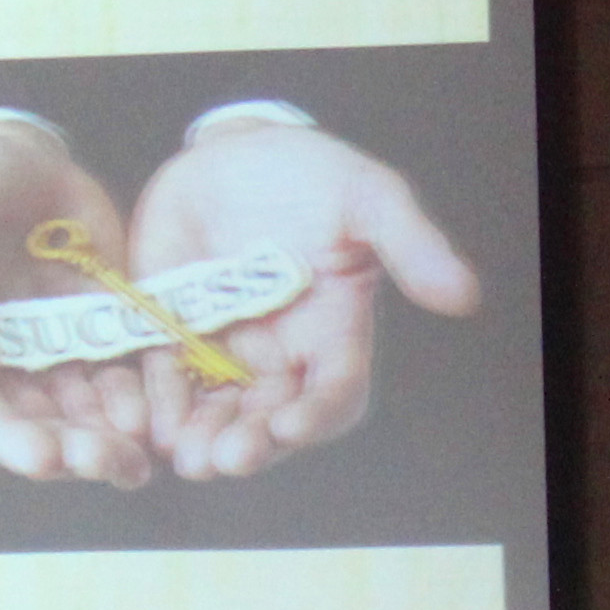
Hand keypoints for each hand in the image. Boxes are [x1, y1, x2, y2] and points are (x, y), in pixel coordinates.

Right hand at [0, 111, 170, 484]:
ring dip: (111, 440)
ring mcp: (54, 352)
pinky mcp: (101, 336)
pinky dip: (147, 405)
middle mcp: (0, 361)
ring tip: (142, 460)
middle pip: (33, 421)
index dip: (5, 435)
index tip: (44, 458)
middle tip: (108, 462)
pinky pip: (126, 380)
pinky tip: (166, 420)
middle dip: (70, 449)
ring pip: (83, 413)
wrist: (26, 164)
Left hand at [129, 116, 479, 477]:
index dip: (316, 413)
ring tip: (186, 457)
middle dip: (249, 440)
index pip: (333, 391)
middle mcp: (279, 351)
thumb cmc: (314, 174)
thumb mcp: (369, 198)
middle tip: (225, 458)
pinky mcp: (169, 326)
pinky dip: (156, 401)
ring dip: (200, 435)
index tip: (290, 425)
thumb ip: (410, 244)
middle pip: (268, 414)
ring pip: (214, 406)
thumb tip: (463, 296)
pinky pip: (162, 374)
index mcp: (333, 331)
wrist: (235, 151)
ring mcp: (222, 343)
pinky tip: (146, 424)